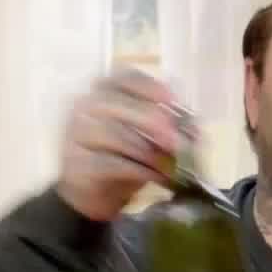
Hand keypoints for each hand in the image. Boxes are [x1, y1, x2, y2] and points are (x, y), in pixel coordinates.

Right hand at [56, 69, 182, 221]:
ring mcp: (76, 133)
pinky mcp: (77, 162)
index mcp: (104, 90)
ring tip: (169, 164)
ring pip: (114, 134)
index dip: (150, 87)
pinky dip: (138, 170)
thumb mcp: (147, 138)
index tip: (172, 100)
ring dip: (147, 151)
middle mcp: (85, 105)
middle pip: (118, 103)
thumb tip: (194, 129)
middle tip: (175, 139)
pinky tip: (156, 177)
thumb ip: (166, 127)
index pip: (125, 78)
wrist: (91, 193)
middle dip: (151, 120)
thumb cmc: (123, 157)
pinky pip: (109, 163)